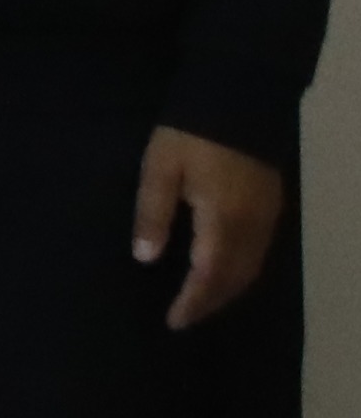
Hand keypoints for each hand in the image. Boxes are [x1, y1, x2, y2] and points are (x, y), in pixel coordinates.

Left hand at [138, 127, 288, 328]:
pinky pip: (259, 253)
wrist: (239, 96)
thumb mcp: (160, 169)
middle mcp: (252, 227)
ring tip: (201, 302)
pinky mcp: (271, 205)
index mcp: (223, 221)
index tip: (174, 321)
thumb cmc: (190, 133)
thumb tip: (145, 258)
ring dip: (228, 290)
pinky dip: (241, 271)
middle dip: (211, 303)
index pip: (209, 276)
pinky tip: (223, 271)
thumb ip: (153, 214)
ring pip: (252, 269)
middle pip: (235, 279)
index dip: (193, 302)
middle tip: (185, 318)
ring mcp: (267, 216)